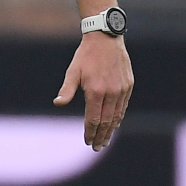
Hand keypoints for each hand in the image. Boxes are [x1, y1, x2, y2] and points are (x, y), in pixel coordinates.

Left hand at [53, 32, 133, 150]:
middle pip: (106, 121)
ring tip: (105, 140)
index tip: (87, 141)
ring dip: (111, 130)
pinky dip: (119, 117)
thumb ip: (67, 89)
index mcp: (95, 90)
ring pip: (117, 116)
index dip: (90, 132)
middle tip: (96, 147)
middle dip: (101, 136)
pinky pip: (123, 106)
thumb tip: (57, 103)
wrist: (105, 38)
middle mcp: (110, 92)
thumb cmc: (85, 55)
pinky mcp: (128, 85)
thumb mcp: (73, 71)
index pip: (93, 119)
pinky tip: (115, 124)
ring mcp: (121, 89)